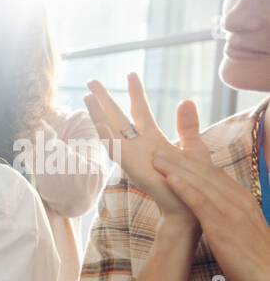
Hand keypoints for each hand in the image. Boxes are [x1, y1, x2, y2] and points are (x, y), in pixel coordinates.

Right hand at [83, 75, 197, 225]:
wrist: (186, 205)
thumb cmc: (191, 182)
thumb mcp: (194, 147)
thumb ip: (187, 125)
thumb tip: (185, 100)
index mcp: (153, 140)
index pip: (140, 111)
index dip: (136, 93)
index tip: (131, 74)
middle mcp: (137, 145)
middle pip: (117, 117)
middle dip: (105, 99)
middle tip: (92, 80)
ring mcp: (131, 155)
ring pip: (110, 130)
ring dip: (98, 114)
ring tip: (87, 96)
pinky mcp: (129, 165)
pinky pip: (114, 147)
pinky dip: (105, 135)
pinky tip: (98, 121)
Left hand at [152, 101, 269, 280]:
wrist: (269, 274)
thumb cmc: (253, 254)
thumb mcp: (242, 227)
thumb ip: (229, 214)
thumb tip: (215, 209)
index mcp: (242, 198)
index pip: (215, 175)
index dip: (193, 163)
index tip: (175, 153)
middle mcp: (237, 199)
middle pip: (205, 174)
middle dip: (181, 160)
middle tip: (158, 149)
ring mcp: (231, 211)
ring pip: (201, 183)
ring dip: (178, 169)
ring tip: (157, 158)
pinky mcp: (222, 225)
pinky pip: (201, 202)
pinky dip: (185, 188)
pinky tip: (170, 179)